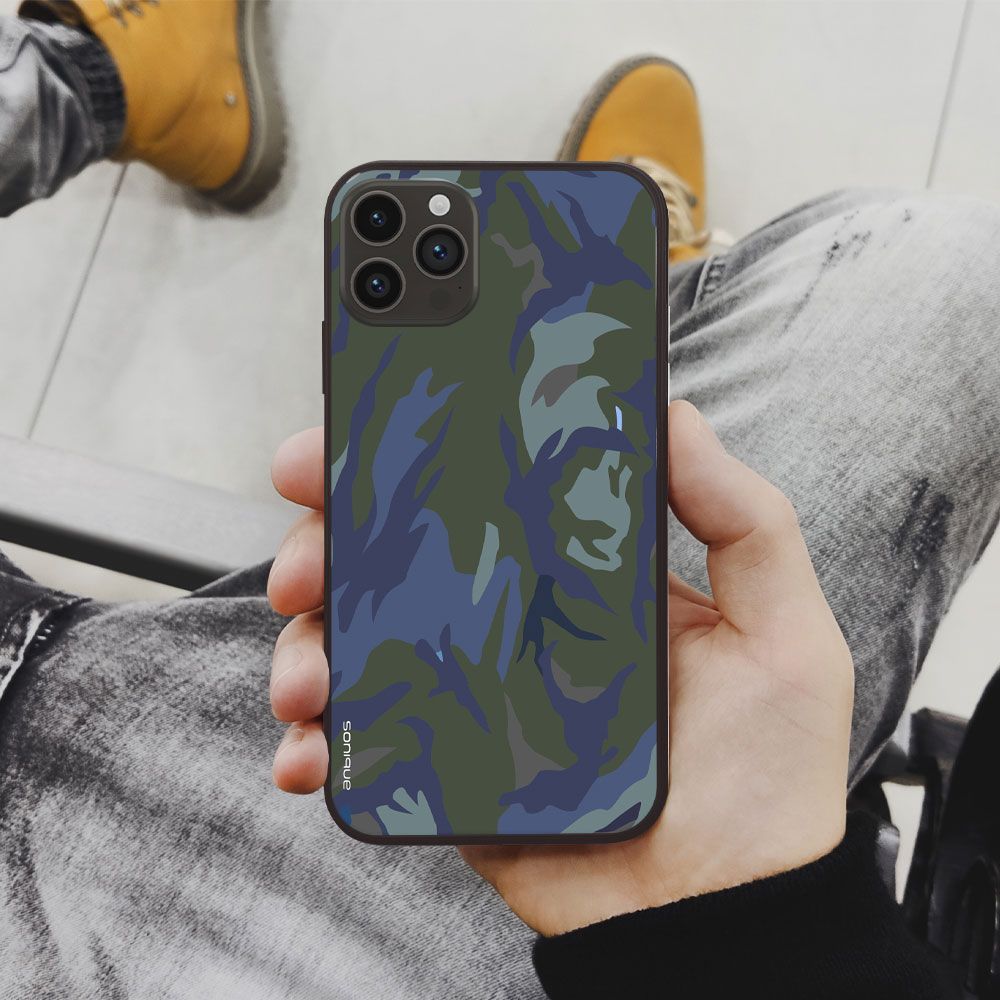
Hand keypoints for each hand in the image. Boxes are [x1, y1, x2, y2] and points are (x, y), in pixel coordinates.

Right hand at [266, 401, 853, 937]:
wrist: (714, 916)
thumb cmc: (762, 777)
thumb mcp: (783, 633)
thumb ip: (745, 521)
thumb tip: (677, 415)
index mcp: (581, 573)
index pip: (487, 491)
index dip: (414, 460)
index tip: (356, 439)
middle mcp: (515, 618)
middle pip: (400, 554)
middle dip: (332, 540)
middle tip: (309, 557)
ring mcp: (470, 688)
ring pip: (360, 636)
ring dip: (307, 637)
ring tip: (309, 673)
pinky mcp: (443, 759)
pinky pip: (360, 733)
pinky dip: (313, 735)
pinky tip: (308, 746)